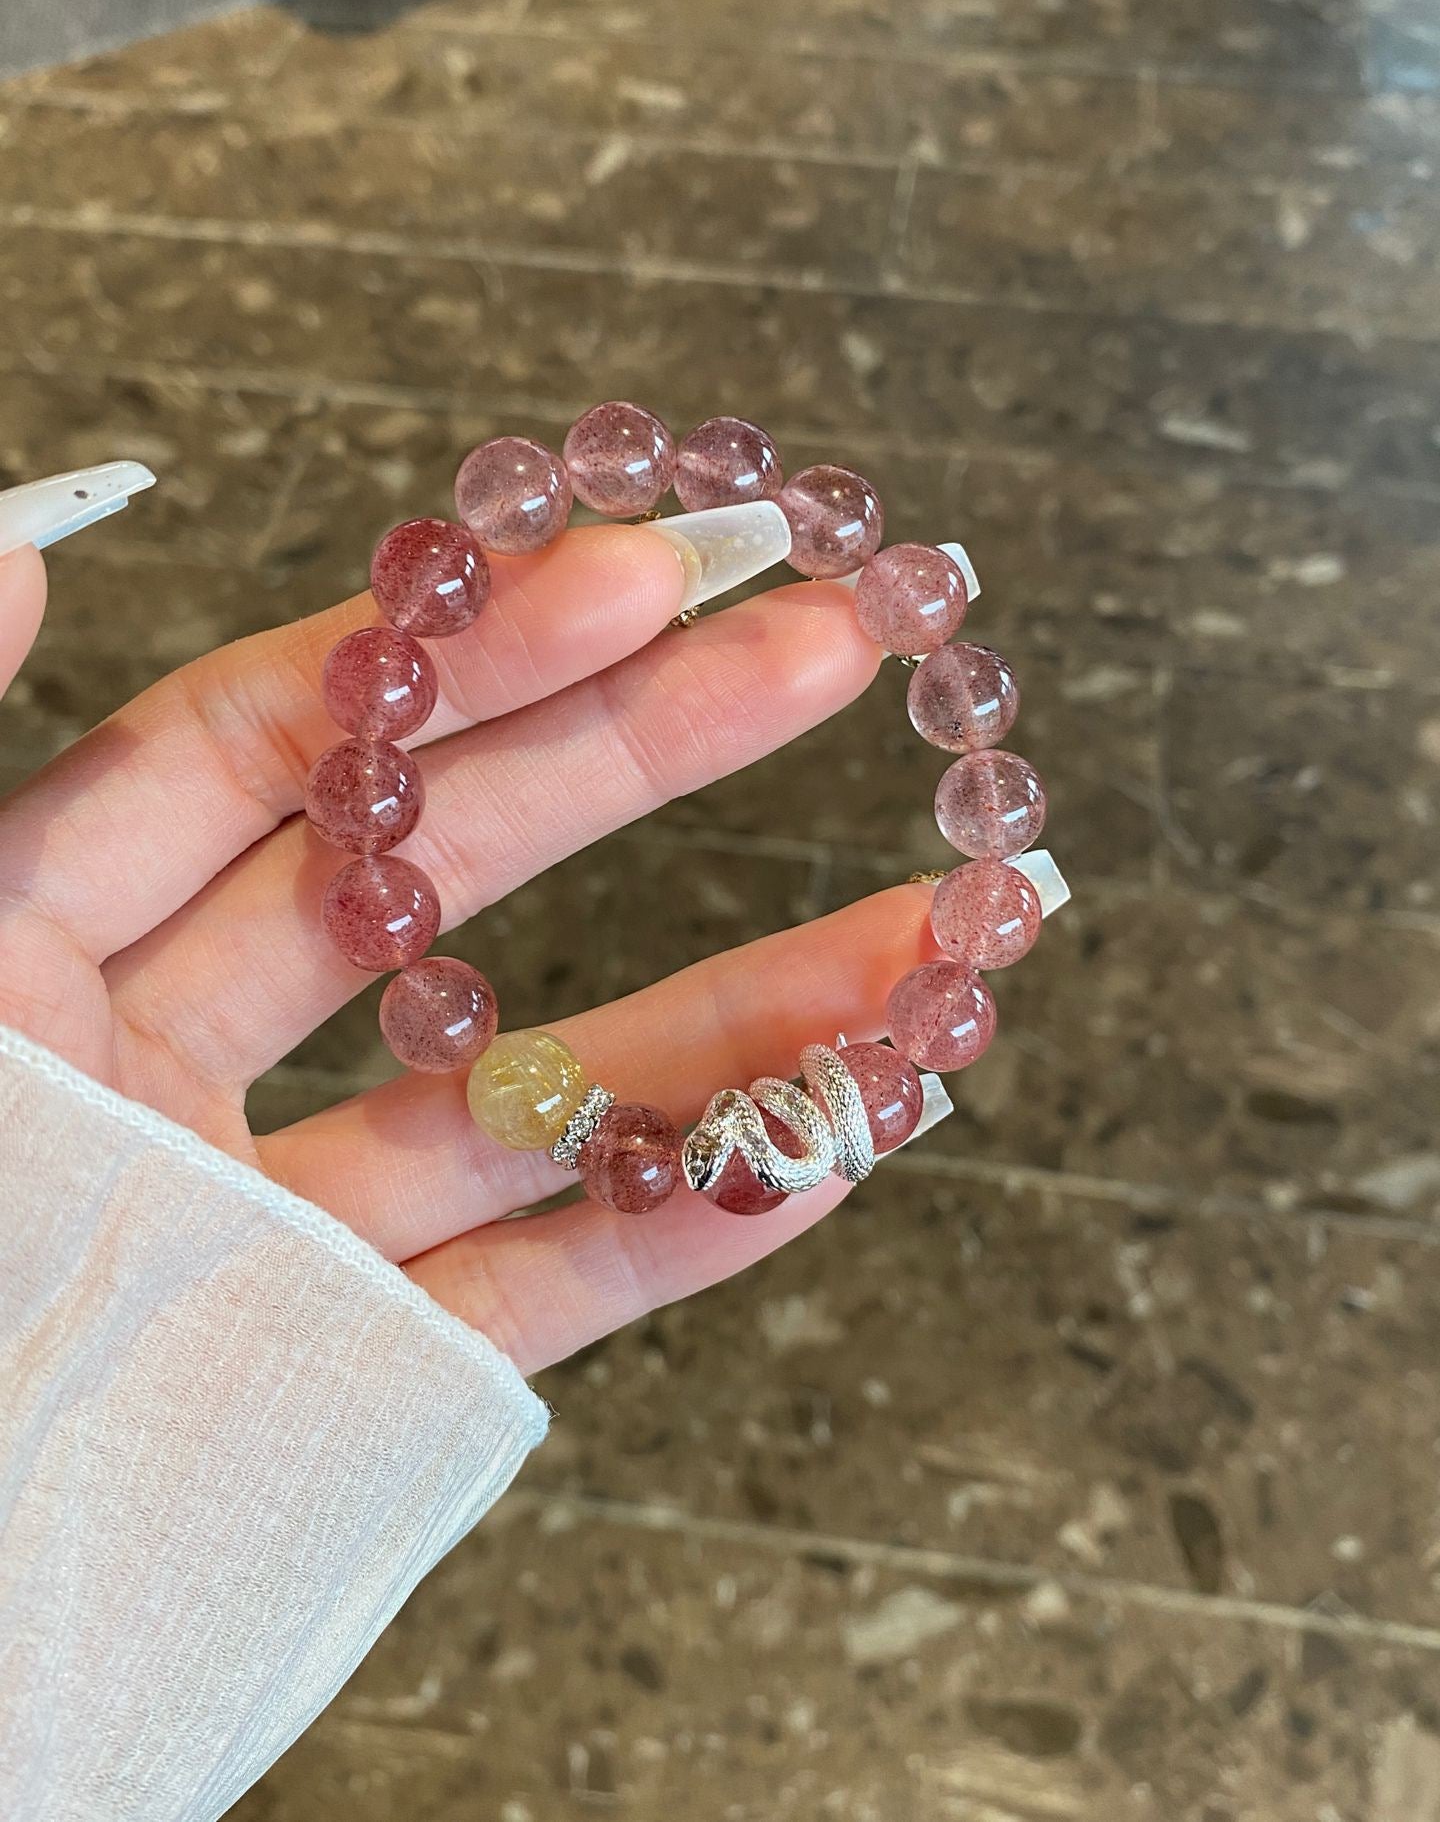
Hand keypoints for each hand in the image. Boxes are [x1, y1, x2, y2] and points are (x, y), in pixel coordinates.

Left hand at [0, 478, 934, 1372]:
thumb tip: (21, 529)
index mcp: (17, 942)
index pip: (270, 745)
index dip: (458, 651)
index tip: (631, 574)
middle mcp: (150, 1057)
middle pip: (437, 873)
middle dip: (641, 757)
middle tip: (817, 651)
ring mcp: (255, 1219)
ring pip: (519, 1094)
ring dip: (732, 1019)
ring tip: (918, 938)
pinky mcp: (321, 1376)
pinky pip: (518, 1293)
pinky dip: (671, 1225)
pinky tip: (825, 1145)